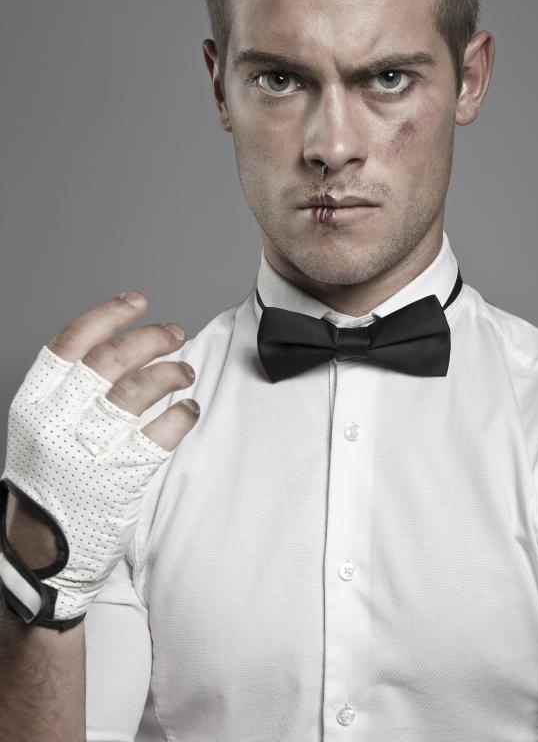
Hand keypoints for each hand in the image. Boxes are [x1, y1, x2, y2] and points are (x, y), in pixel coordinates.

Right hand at [0, 291, 198, 626]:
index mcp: (35, 403)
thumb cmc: (49, 483)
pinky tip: (188, 410)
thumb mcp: (41, 429)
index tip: (138, 301)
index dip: (109, 314)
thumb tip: (123, 346)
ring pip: (140, 388)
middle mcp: (60, 420)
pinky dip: (183, 413)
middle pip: (112, 357)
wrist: (44, 551)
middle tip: (175, 333)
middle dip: (151, 337)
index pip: (72, 341)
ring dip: (171, 372)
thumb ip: (70, 390)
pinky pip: (164, 430)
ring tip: (184, 371)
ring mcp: (91, 447)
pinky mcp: (123, 475)